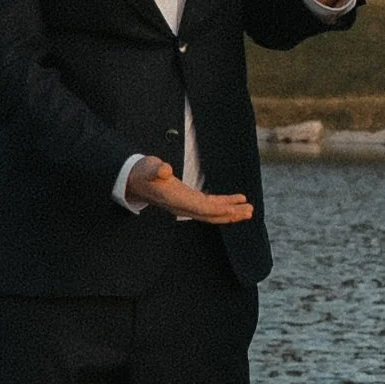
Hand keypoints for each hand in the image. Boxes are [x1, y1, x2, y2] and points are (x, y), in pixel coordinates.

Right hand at [127, 159, 255, 224]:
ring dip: (231, 212)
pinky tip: (236, 201)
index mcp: (176, 200)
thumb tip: (164, 170)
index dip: (218, 209)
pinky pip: (210, 206)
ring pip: (213, 213)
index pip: (201, 208)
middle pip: (211, 215)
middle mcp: (183, 206)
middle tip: (250, 212)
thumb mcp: (148, 167)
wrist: (134, 180)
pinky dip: (223, 204)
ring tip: (249, 210)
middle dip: (230, 215)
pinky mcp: (189, 200)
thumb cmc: (142, 172)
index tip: (234, 209)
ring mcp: (187, 205)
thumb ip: (155, 169)